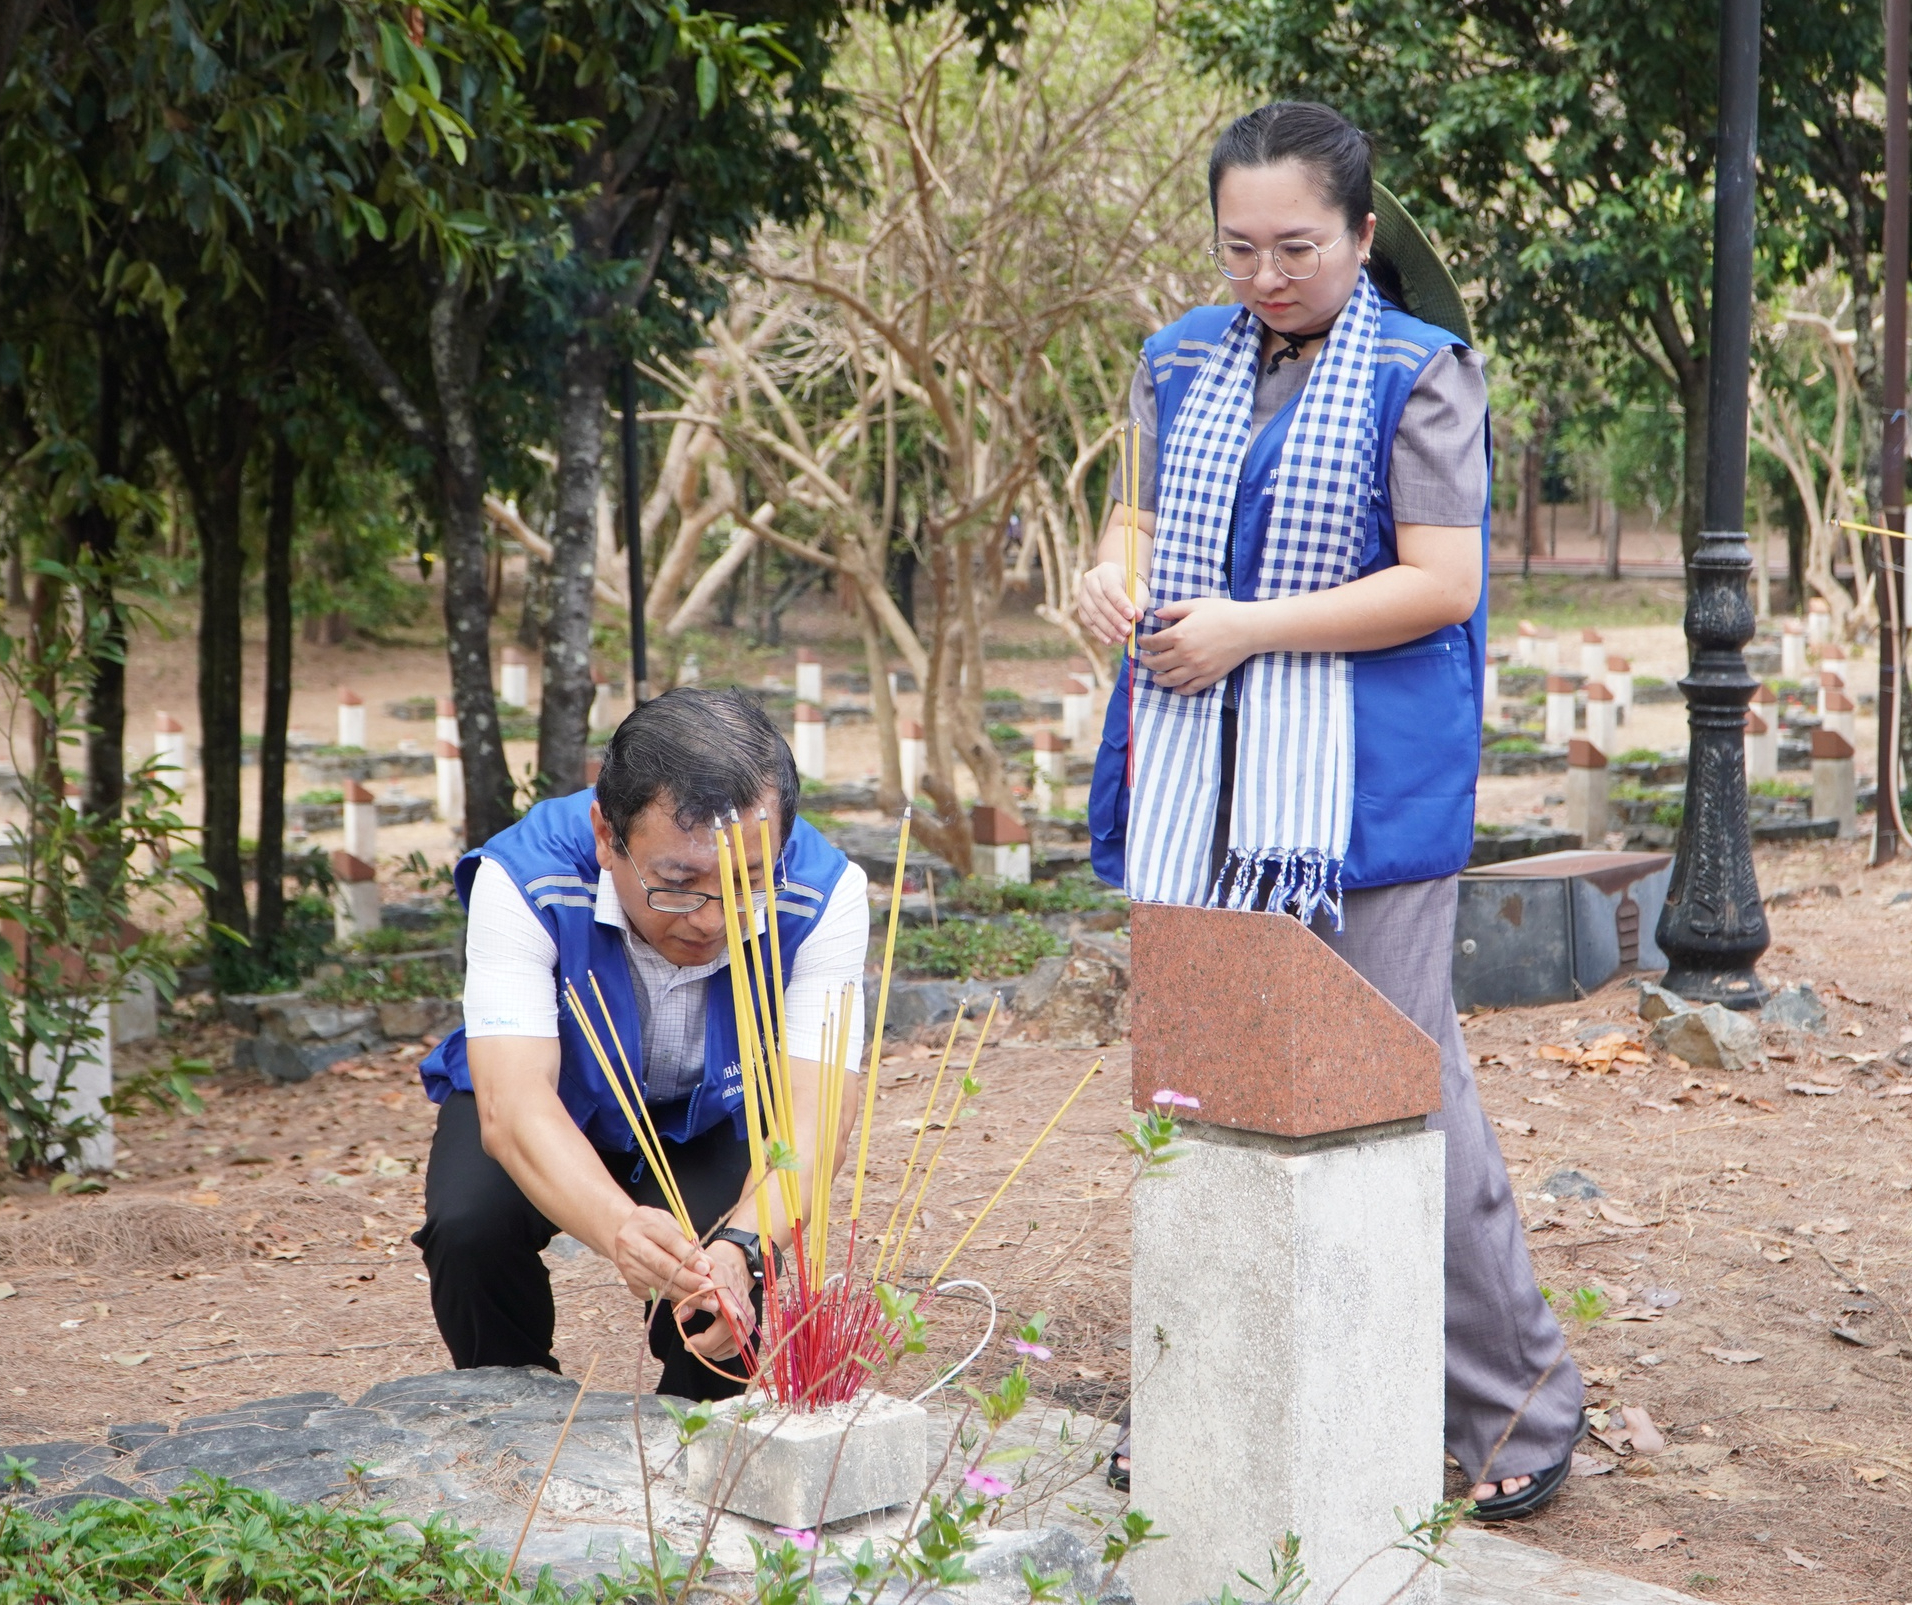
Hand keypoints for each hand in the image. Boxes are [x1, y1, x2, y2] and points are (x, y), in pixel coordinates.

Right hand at [610, 1205, 713, 1305]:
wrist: (626, 1235)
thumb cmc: (657, 1228)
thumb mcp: (672, 1225)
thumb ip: (689, 1243)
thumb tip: (707, 1265)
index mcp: (645, 1222)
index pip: (670, 1241)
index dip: (689, 1257)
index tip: (707, 1268)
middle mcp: (631, 1243)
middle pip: (663, 1265)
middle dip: (688, 1280)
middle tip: (708, 1289)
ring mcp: (628, 1265)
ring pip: (660, 1284)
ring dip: (685, 1294)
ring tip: (706, 1300)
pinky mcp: (630, 1283)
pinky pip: (656, 1293)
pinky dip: (675, 1297)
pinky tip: (690, 1300)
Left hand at [681, 1239, 757, 1362]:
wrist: (735, 1264)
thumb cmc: (713, 1270)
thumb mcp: (696, 1278)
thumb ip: (687, 1296)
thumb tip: (682, 1317)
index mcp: (728, 1295)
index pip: (728, 1320)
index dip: (709, 1339)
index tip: (690, 1341)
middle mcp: (742, 1307)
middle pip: (731, 1337)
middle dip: (707, 1347)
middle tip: (688, 1345)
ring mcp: (748, 1316)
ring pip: (735, 1344)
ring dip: (714, 1350)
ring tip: (697, 1345)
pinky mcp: (749, 1322)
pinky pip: (739, 1345)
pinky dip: (724, 1350)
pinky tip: (710, 1346)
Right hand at [1076, 561, 1147, 646]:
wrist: (1119, 585)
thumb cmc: (1131, 587)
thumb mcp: (1138, 591)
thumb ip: (1138, 603)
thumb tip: (1136, 617)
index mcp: (1106, 571)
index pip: (1111, 587)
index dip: (1120, 603)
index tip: (1131, 615)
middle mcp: (1090, 581)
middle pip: (1100, 602)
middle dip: (1115, 619)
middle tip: (1128, 631)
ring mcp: (1083, 595)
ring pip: (1093, 614)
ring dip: (1108, 629)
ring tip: (1122, 639)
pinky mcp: (1081, 609)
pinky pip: (1089, 623)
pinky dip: (1100, 634)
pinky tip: (1110, 641)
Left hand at [1138, 597, 1255, 694]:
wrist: (1248, 628)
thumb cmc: (1223, 612)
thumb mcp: (1196, 605)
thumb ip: (1173, 610)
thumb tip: (1156, 614)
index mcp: (1179, 635)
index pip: (1153, 644)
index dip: (1144, 643)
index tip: (1142, 642)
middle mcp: (1185, 654)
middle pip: (1157, 664)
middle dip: (1147, 662)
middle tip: (1145, 660)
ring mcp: (1197, 668)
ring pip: (1170, 680)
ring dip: (1159, 679)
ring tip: (1155, 677)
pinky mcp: (1209, 676)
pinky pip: (1190, 688)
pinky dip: (1180, 689)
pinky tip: (1176, 687)